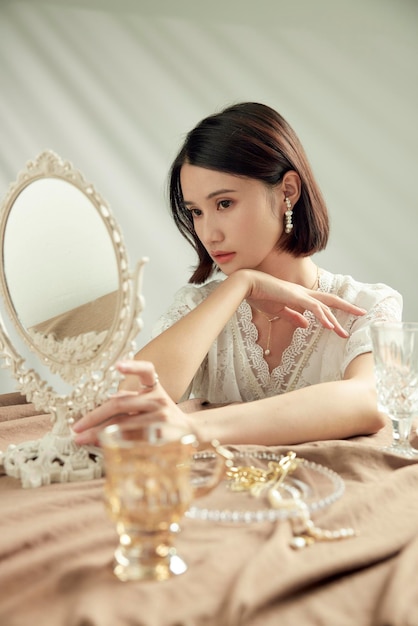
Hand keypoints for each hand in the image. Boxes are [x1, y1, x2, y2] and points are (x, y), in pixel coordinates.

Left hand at [72, 360, 190, 445]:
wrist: (190, 432)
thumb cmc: (163, 415)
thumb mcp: (150, 401)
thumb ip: (128, 400)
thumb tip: (96, 410)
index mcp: (154, 387)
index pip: (146, 370)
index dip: (133, 366)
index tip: (117, 366)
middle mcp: (158, 399)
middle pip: (121, 404)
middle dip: (94, 416)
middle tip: (77, 426)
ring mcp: (160, 417)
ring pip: (122, 424)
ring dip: (98, 432)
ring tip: (82, 438)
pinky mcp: (160, 435)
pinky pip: (131, 439)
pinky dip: (113, 442)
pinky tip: (102, 445)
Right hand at [245, 270, 365, 337]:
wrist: (249, 285)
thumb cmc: (261, 296)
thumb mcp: (279, 311)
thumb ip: (293, 317)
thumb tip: (306, 325)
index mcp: (301, 296)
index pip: (324, 303)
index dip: (337, 309)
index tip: (348, 317)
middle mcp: (304, 294)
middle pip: (332, 300)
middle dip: (348, 307)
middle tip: (362, 314)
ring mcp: (301, 294)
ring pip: (325, 307)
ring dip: (335, 320)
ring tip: (343, 333)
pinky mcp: (295, 297)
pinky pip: (313, 308)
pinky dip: (323, 317)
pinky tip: (329, 325)